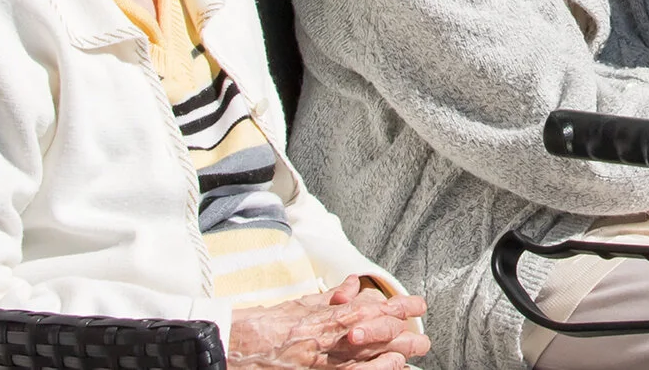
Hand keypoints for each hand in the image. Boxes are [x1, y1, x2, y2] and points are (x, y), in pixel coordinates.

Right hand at [229, 278, 429, 368]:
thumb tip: (351, 287)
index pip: (368, 307)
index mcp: (321, 313)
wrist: (224, 346)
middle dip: (402, 331)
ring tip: (417, 349)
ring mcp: (320, 357)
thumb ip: (324, 299)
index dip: (396, 306)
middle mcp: (324, 334)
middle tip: (424, 335)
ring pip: (367, 352)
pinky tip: (391, 366)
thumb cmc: (254, 327)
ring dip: (395, 350)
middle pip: (373, 330)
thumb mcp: (294, 306)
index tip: (416, 304)